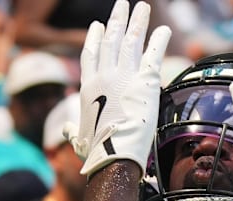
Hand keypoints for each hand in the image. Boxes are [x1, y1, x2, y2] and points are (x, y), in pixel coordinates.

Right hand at [64, 0, 170, 176]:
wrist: (113, 153)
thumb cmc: (96, 152)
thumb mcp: (79, 140)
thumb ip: (73, 131)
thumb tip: (68, 131)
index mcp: (88, 87)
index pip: (91, 55)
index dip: (95, 39)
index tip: (98, 25)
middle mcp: (104, 77)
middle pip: (111, 41)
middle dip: (117, 21)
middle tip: (123, 5)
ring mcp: (124, 77)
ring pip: (131, 42)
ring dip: (137, 22)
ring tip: (142, 7)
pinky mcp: (145, 82)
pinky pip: (154, 55)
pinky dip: (159, 40)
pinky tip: (164, 29)